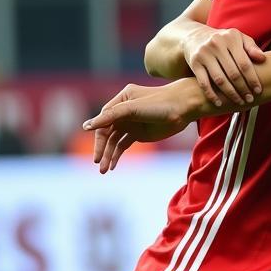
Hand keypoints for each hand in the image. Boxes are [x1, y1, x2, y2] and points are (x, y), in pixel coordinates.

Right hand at [84, 81, 199, 172]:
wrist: (184, 108)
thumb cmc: (160, 103)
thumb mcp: (133, 108)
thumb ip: (110, 116)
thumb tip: (86, 126)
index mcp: (121, 100)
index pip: (104, 118)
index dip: (98, 132)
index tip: (94, 145)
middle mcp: (124, 111)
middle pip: (107, 131)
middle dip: (102, 148)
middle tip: (97, 162)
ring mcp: (131, 123)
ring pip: (114, 141)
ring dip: (108, 155)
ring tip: (104, 170)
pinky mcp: (139, 134)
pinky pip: (123, 145)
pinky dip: (117, 155)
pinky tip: (112, 166)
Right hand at [182, 24, 265, 107]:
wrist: (195, 36)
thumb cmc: (224, 40)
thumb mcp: (238, 38)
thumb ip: (252, 47)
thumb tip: (263, 59)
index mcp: (231, 38)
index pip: (244, 63)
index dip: (252, 79)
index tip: (258, 91)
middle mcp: (217, 44)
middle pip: (233, 73)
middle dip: (243, 89)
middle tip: (250, 99)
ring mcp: (204, 53)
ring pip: (220, 80)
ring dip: (230, 94)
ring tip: (239, 102)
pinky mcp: (194, 63)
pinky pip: (204, 83)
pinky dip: (212, 95)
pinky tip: (219, 103)